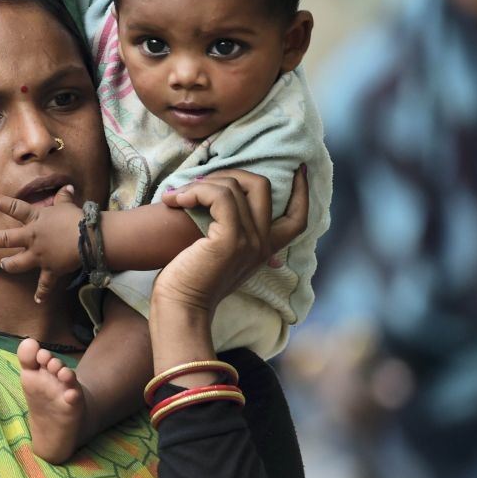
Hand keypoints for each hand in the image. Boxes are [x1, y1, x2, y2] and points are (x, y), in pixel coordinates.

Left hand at [0, 185, 82, 301]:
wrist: (88, 238)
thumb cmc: (76, 219)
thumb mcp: (68, 205)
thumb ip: (64, 197)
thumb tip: (67, 187)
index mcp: (35, 220)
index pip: (14, 208)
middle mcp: (32, 237)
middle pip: (6, 239)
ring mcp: (39, 255)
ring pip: (17, 263)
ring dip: (9, 265)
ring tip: (3, 265)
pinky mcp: (50, 269)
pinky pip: (44, 284)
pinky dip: (41, 293)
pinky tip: (37, 300)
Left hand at [154, 166, 308, 313]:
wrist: (180, 308)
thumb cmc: (189, 281)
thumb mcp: (219, 255)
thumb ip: (230, 234)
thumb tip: (220, 204)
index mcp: (264, 249)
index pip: (298, 217)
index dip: (301, 190)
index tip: (298, 168)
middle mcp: (262, 244)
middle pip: (262, 186)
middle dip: (229, 173)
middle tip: (199, 183)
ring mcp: (249, 242)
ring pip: (235, 186)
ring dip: (201, 183)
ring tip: (177, 195)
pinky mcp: (230, 240)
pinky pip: (219, 197)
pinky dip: (196, 191)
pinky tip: (175, 200)